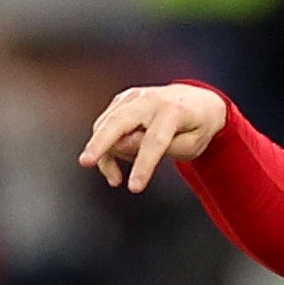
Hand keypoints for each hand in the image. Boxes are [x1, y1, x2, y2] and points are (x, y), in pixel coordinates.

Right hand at [80, 83, 230, 192]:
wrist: (197, 101)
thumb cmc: (196, 126)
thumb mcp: (191, 144)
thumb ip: (163, 148)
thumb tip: (125, 145)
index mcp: (173, 110)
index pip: (155, 140)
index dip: (143, 166)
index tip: (134, 187)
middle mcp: (150, 99)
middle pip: (119, 121)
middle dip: (100, 142)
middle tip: (86, 161)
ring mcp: (133, 97)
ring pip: (106, 123)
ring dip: (104, 153)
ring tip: (116, 177)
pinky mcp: (122, 100)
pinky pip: (105, 123)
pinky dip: (106, 144)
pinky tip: (117, 160)